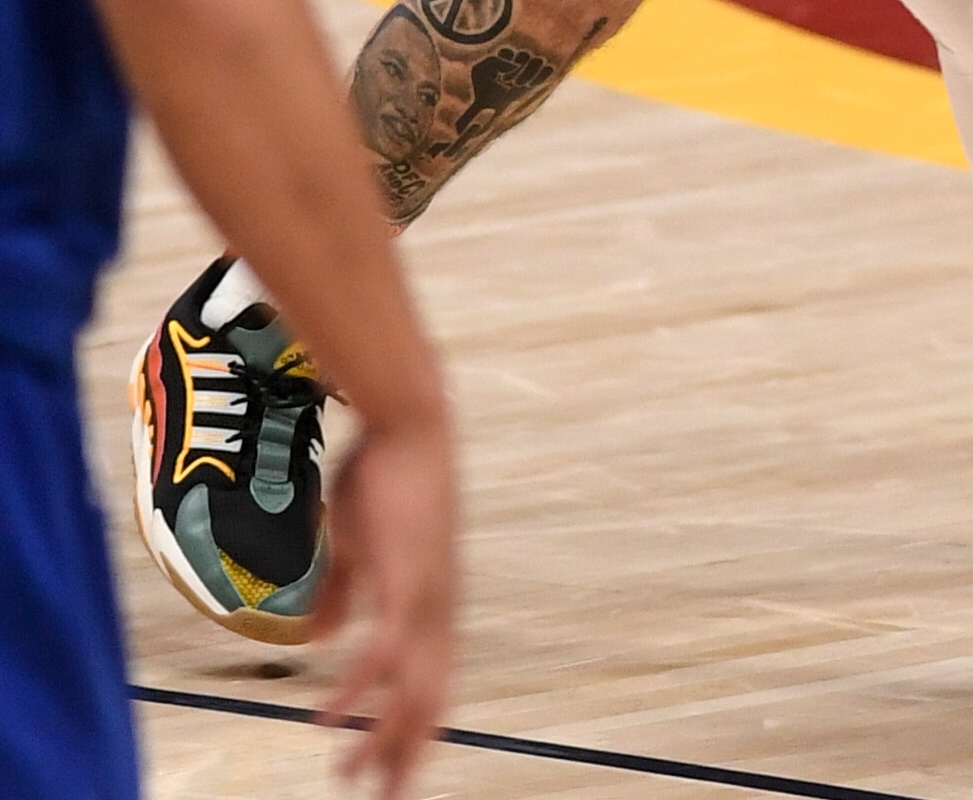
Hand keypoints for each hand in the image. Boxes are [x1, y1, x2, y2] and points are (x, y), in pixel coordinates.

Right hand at [315, 411, 456, 798]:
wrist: (410, 421)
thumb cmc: (383, 473)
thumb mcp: (357, 543)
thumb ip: (344, 592)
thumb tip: (322, 641)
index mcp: (431, 600)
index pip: (432, 679)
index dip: (415, 727)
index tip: (394, 772)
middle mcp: (438, 607)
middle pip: (432, 700)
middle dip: (407, 754)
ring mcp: (427, 596)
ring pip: (415, 689)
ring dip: (383, 741)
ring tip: (355, 784)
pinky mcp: (407, 582)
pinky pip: (383, 656)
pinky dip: (356, 694)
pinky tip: (328, 723)